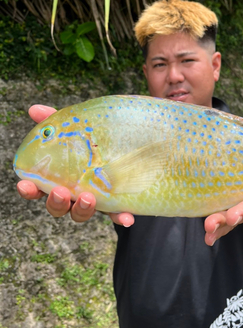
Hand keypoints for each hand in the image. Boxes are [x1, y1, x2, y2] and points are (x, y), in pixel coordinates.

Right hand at [16, 105, 134, 226]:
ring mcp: (94, 200)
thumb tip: (34, 109)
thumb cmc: (93, 139)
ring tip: (88, 198)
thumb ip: (57, 121)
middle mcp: (73, 192)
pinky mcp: (116, 203)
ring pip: (81, 214)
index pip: (38, 187)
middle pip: (58, 207)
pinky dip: (121, 218)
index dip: (29, 189)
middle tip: (61, 192)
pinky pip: (117, 215)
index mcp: (60, 177)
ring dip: (82, 210)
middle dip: (56, 202)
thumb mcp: (76, 127)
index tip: (25, 185)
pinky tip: (126, 218)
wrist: (131, 144)